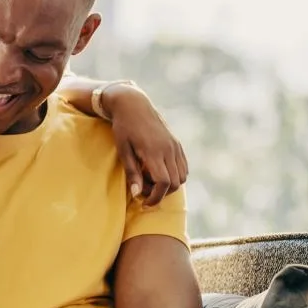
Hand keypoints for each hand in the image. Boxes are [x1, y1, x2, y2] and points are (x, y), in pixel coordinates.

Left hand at [104, 84, 188, 206]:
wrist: (133, 105)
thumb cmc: (123, 128)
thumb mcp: (123, 150)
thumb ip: (132, 172)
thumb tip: (137, 194)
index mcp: (154, 151)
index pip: (163, 182)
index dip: (155, 197)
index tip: (144, 202)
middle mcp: (169, 149)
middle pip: (175, 183)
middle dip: (161, 193)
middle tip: (143, 190)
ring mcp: (175, 146)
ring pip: (182, 176)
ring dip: (169, 185)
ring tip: (150, 180)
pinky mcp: (177, 144)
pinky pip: (183, 167)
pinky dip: (175, 175)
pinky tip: (158, 172)